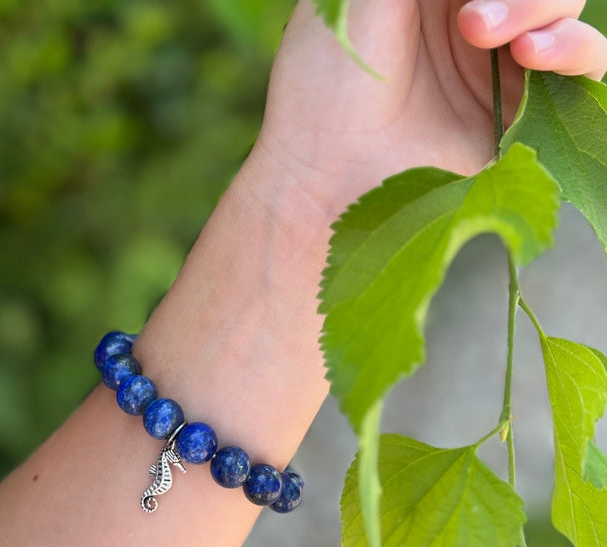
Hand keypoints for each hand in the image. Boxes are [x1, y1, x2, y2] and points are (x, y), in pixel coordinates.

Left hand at [253, 0, 606, 214]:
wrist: (322, 173)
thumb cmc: (325, 81)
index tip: (464, 0)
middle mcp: (471, 21)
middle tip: (472, 21)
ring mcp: (497, 68)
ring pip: (565, 12)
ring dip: (546, 7)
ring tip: (492, 34)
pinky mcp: (518, 118)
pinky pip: (583, 70)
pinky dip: (577, 49)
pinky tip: (536, 52)